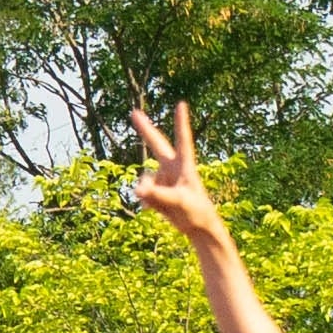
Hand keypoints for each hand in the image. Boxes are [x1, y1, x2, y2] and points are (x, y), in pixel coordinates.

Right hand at [127, 98, 226, 246]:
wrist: (198, 227)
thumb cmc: (195, 211)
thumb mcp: (176, 202)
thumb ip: (157, 194)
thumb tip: (138, 189)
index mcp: (183, 165)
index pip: (182, 139)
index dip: (181, 122)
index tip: (181, 104)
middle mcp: (172, 168)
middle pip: (156, 144)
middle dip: (145, 129)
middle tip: (134, 113)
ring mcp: (164, 178)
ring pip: (146, 180)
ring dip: (148, 191)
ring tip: (162, 205)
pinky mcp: (158, 190)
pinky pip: (144, 192)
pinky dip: (146, 201)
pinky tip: (155, 210)